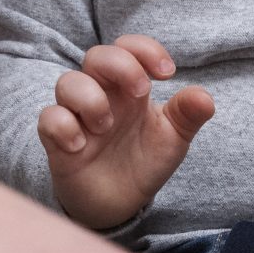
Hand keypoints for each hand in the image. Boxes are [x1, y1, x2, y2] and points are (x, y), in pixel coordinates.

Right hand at [38, 35, 214, 229]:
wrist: (119, 204)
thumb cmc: (144, 161)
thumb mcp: (173, 139)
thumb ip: (188, 116)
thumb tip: (205, 98)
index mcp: (129, 88)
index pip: (128, 47)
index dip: (145, 49)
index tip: (167, 73)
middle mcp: (101, 94)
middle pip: (96, 55)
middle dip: (120, 66)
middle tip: (141, 92)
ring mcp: (77, 116)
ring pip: (67, 82)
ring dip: (90, 98)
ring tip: (106, 128)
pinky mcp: (57, 140)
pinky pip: (48, 118)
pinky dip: (63, 126)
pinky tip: (80, 146)